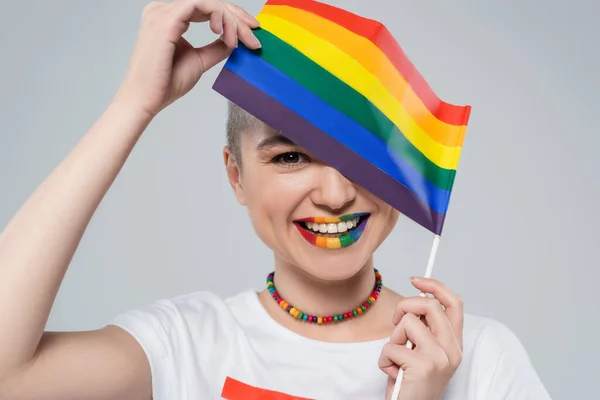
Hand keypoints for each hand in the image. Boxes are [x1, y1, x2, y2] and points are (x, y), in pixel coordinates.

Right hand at [113, 0, 260, 118]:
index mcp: (168, 18)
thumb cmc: (165, 84)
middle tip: (254, 37)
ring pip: (209, 1)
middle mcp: (163, 10)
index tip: (251, 33)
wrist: (146, 100)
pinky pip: (202, 4)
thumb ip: (216, 47)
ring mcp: (163, 12)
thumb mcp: (199, 60)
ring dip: (230, 20)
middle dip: (237, 17)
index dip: (232, 17)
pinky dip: (220, 17)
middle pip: (209, 2)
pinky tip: (226, 36)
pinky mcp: (166, 18)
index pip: (206, 7)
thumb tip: (234, 39)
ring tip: (239, 42)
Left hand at [379, 278, 463, 399]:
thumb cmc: (411, 383)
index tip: (415, 280)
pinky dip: (384, 360)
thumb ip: (423, 330)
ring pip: (408, 323)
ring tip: (397, 359)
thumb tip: (412, 304)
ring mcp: (440, 357)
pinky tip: (393, 374)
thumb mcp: (421, 352)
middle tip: (395, 324)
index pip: (455, 303)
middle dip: (405, 306)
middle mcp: (452, 349)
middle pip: (429, 305)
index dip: (435, 286)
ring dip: (393, 340)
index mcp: (454, 343)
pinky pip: (391, 347)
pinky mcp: (423, 366)